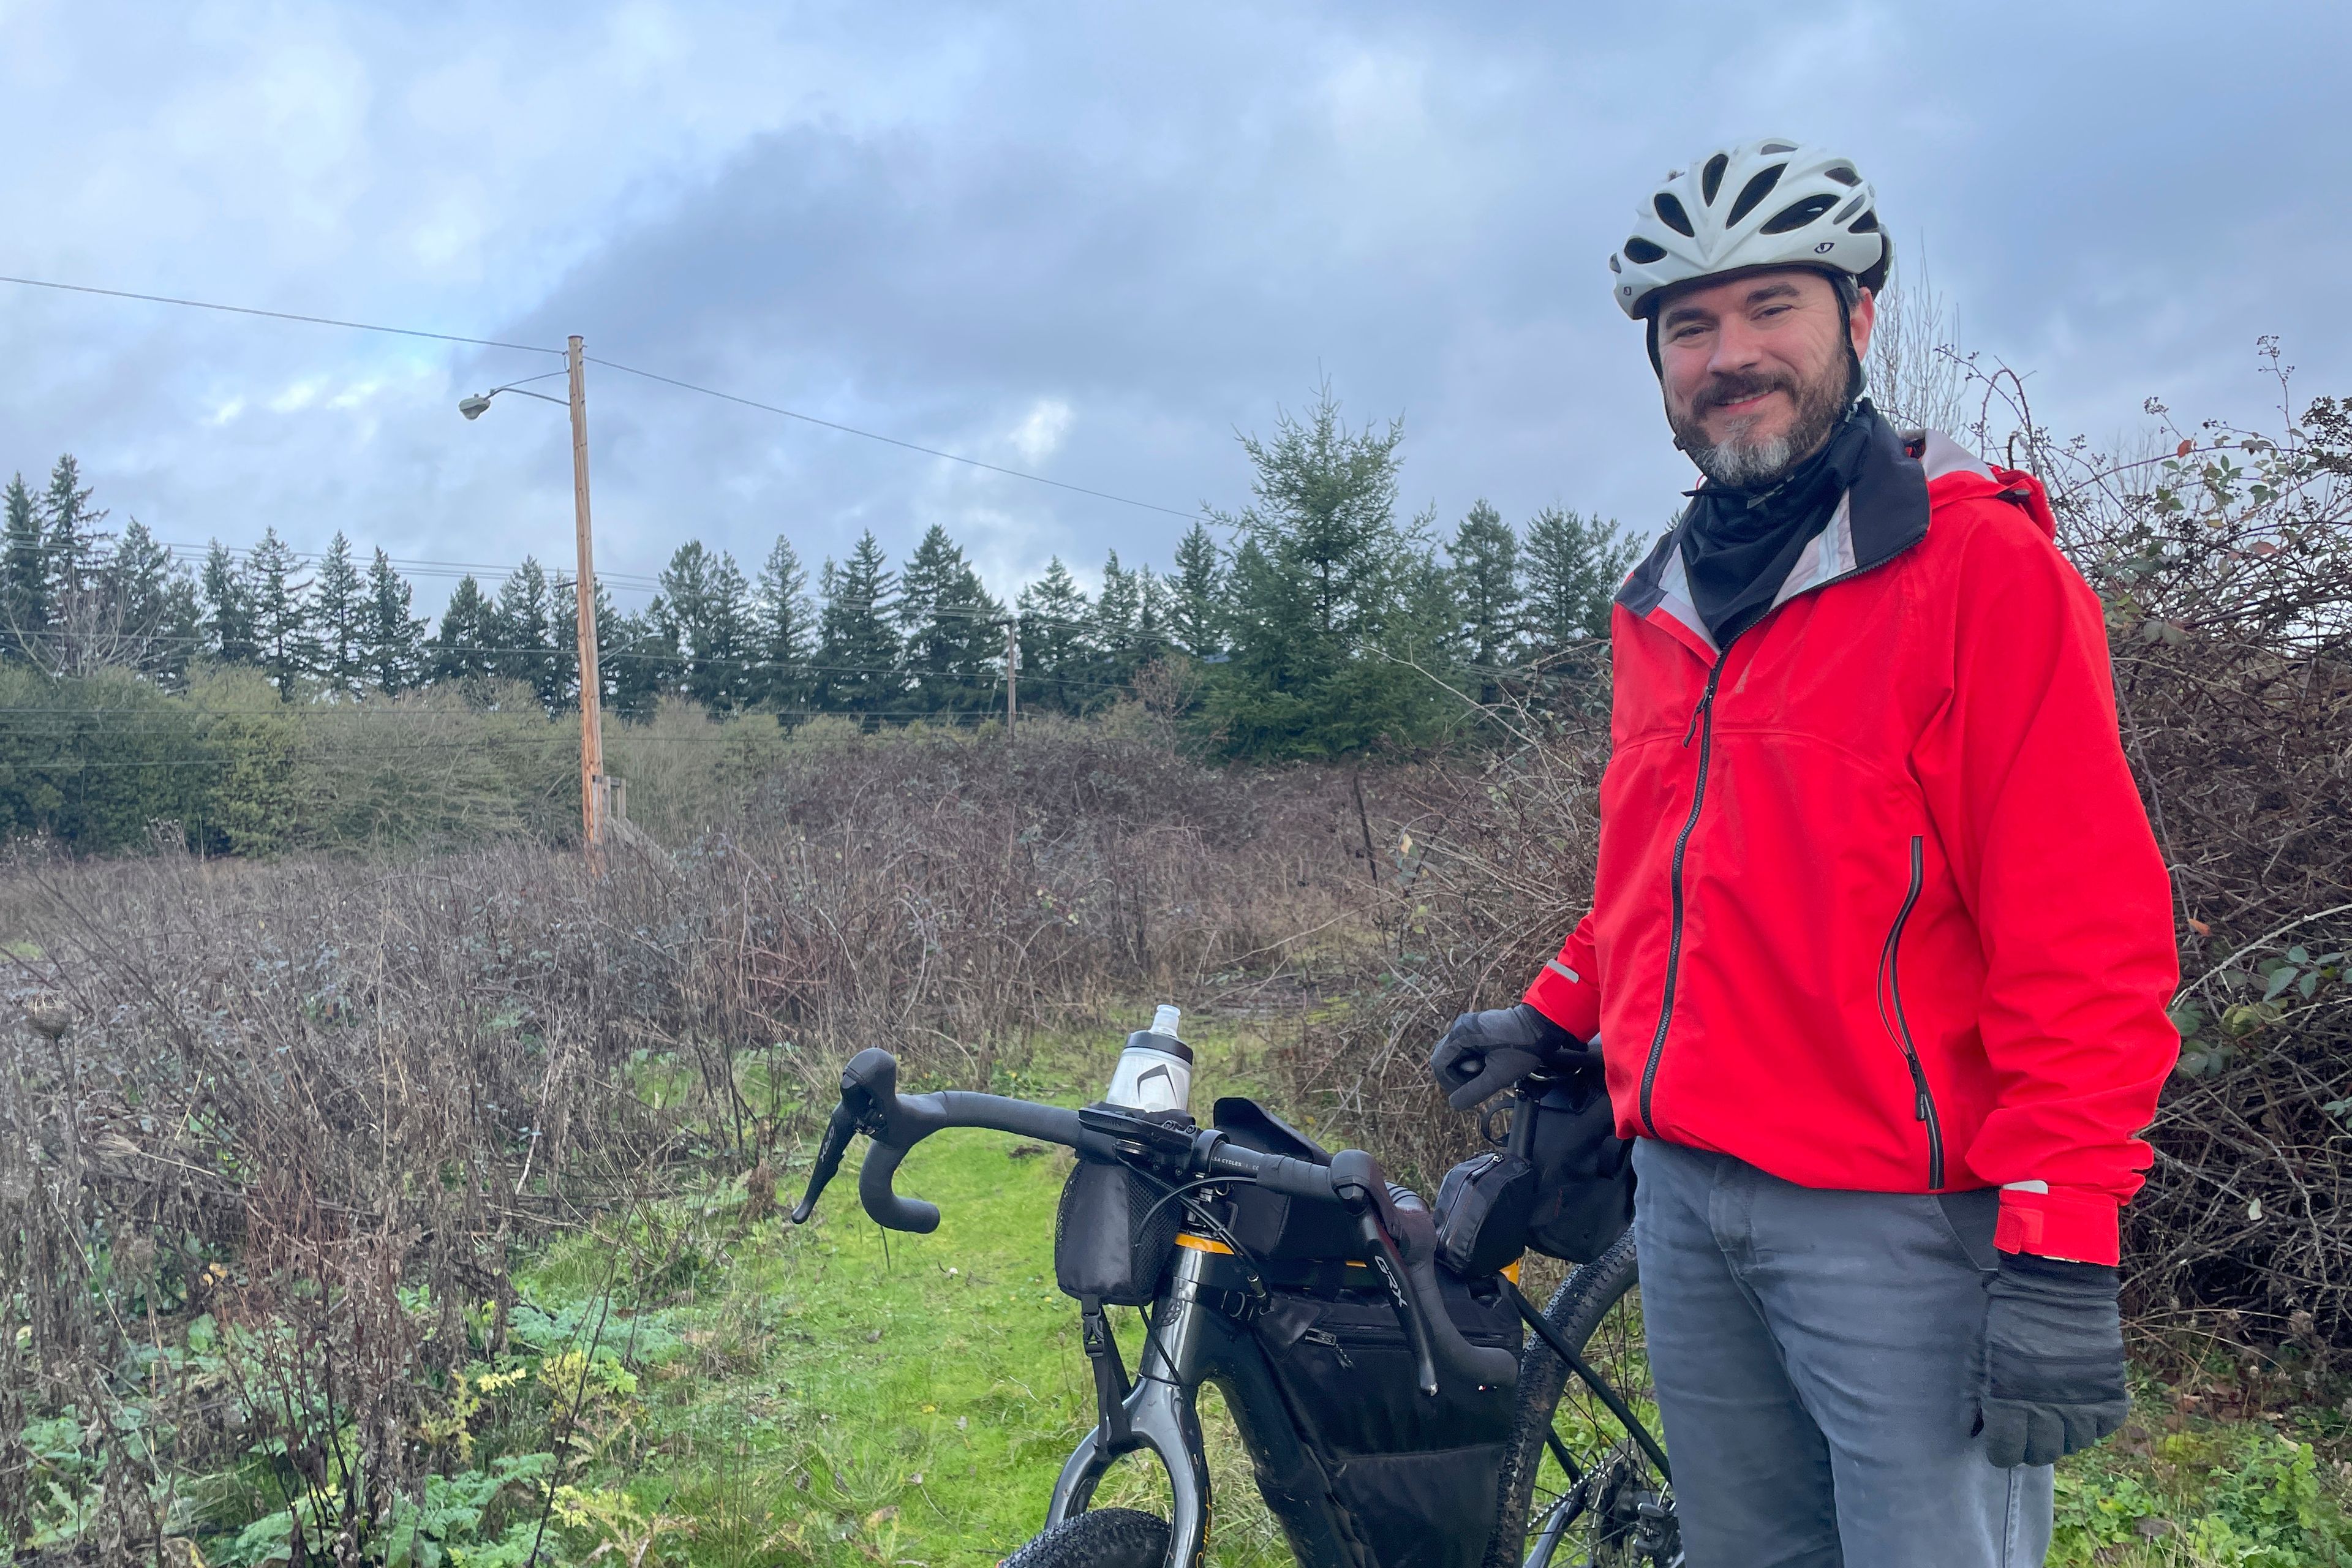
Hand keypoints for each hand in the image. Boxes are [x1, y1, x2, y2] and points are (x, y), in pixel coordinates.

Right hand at [1427, 1003, 1593, 1110]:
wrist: (1543, 1025)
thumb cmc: (1523, 1049)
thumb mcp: (1498, 1076)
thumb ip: (1473, 1092)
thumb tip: (1454, 1104)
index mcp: (1461, 1035)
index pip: (1439, 1064)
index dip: (1450, 1083)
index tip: (1469, 1090)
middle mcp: (1460, 1027)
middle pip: (1446, 1059)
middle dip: (1460, 1075)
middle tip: (1481, 1080)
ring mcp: (1469, 1025)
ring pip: (1458, 1055)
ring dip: (1469, 1069)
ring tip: (1490, 1070)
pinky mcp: (1479, 1028)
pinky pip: (1467, 1048)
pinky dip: (1476, 1060)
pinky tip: (1492, 1063)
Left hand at [1978, 1252, 2129, 1467]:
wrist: (2058, 1284)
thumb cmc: (2010, 1315)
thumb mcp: (1981, 1350)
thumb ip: (1975, 1392)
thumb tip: (1971, 1430)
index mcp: (2012, 1399)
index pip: (2007, 1450)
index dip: (2001, 1452)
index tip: (2000, 1443)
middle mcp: (2049, 1409)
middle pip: (2041, 1454)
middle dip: (2030, 1447)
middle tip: (2026, 1432)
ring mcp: (2083, 1402)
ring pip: (2074, 1444)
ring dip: (2061, 1436)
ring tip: (2052, 1419)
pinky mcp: (2110, 1391)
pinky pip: (2104, 1427)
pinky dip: (2092, 1424)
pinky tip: (2079, 1409)